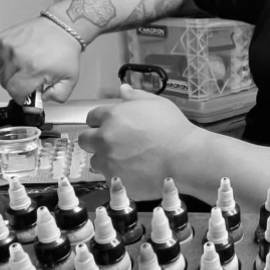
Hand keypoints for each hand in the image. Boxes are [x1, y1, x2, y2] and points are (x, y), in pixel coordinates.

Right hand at [0, 15, 82, 102]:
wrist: (61, 27)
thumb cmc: (64, 49)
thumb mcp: (70, 79)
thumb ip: (58, 96)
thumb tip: (41, 100)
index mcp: (33, 68)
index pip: (15, 92)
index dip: (22, 98)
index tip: (26, 96)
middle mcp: (18, 56)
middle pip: (6, 83)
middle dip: (17, 86)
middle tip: (29, 80)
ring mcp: (8, 46)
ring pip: (1, 72)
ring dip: (11, 74)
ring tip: (26, 67)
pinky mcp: (2, 39)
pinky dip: (6, 62)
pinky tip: (19, 58)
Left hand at [78, 84, 202, 198]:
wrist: (185, 158)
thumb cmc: (174, 128)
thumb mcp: (156, 103)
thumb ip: (135, 96)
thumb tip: (122, 89)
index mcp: (112, 117)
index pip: (91, 117)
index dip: (100, 122)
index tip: (110, 126)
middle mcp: (105, 139)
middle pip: (85, 140)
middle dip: (95, 141)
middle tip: (113, 144)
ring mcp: (108, 162)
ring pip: (95, 161)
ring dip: (106, 160)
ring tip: (127, 160)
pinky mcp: (115, 181)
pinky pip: (110, 178)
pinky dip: (118, 175)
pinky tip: (135, 171)